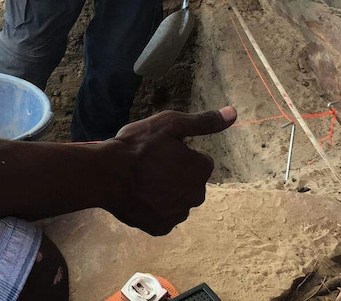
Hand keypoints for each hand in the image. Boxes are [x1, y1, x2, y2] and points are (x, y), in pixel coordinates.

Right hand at [107, 107, 236, 235]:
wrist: (107, 174)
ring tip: (144, 178)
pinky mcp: (160, 228)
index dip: (182, 153)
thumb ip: (203, 122)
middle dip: (178, 174)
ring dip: (167, 191)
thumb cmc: (138, 145)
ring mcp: (177, 215)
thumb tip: (233, 113)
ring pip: (178, 199)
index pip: (201, 161)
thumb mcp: (170, 124)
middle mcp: (195, 196)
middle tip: (152, 163)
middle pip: (191, 182)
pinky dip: (155, 206)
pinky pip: (164, 215)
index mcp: (200, 170)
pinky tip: (140, 194)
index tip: (163, 149)